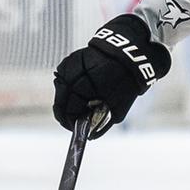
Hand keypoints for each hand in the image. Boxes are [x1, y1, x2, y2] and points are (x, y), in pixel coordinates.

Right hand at [53, 14, 170, 137]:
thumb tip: (91, 136)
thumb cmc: (125, 82)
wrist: (128, 53)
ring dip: (68, 99)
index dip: (70, 122)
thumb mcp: (119, 107)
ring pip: (60, 90)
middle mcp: (71, 77)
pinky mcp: (68, 61)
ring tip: (82, 102)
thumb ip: (103, 123)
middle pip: (60, 102)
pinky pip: (64, 78)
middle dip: (67, 113)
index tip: (75, 128)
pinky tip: (81, 88)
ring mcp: (67, 67)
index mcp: (83, 89)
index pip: (68, 111)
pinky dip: (70, 86)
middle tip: (76, 120)